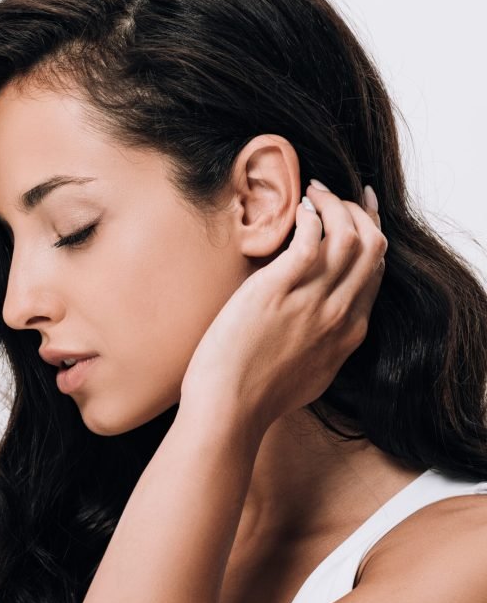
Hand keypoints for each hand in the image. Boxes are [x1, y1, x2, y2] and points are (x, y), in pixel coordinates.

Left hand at [179, 182, 386, 438]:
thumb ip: (322, 344)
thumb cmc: (255, 394)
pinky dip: (310, 217)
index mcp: (348, 334)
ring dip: (335, 206)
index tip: (360, 216)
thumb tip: (315, 322)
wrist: (229, 409)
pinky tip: (298, 209)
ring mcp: (313, 302)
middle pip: (372, 249)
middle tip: (335, 195)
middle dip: (359, 213)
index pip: (374, 273)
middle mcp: (339, 315)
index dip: (371, 238)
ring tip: (314, 193)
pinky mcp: (279, 290)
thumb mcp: (309, 372)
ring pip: (349, 237)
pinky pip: (311, 240)